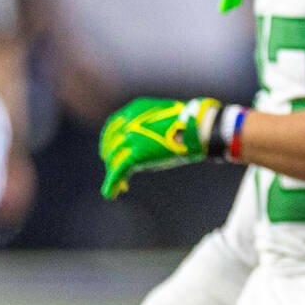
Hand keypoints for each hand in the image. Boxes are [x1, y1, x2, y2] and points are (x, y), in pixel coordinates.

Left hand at [99, 97, 220, 197]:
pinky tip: (111, 194)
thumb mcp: (164, 119)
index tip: (109, 150)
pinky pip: (118, 171)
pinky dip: (112, 183)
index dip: (108, 141)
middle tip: (114, 169)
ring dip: (113, 173)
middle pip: (111, 144)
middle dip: (111, 158)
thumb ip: (151, 128)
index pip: (113, 127)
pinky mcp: (135, 155)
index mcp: (135, 110)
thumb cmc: (189, 123)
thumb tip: (151, 146)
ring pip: (114, 159)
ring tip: (116, 187)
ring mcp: (130, 139)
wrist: (196, 127)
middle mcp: (128, 123)